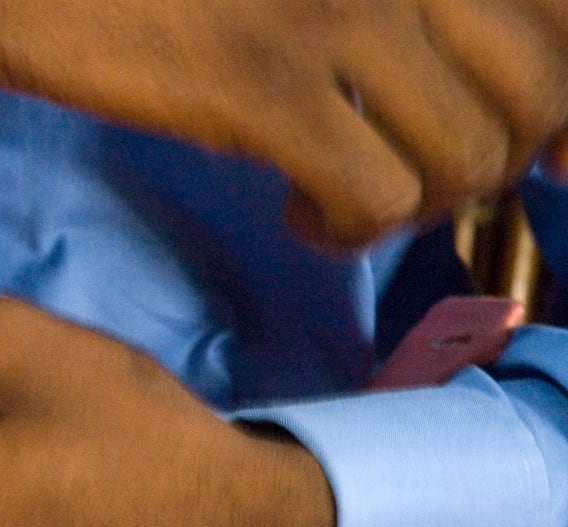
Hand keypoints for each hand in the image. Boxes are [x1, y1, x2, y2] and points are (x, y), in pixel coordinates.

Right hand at [0, 0, 567, 246]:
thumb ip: (387, 10)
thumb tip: (479, 87)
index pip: (552, 19)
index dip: (557, 103)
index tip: (534, 151)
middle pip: (535, 95)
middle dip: (489, 164)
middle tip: (410, 180)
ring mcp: (331, 16)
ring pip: (464, 156)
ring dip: (415, 207)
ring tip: (343, 201)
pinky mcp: (262, 89)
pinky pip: (375, 197)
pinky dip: (348, 230)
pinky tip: (296, 216)